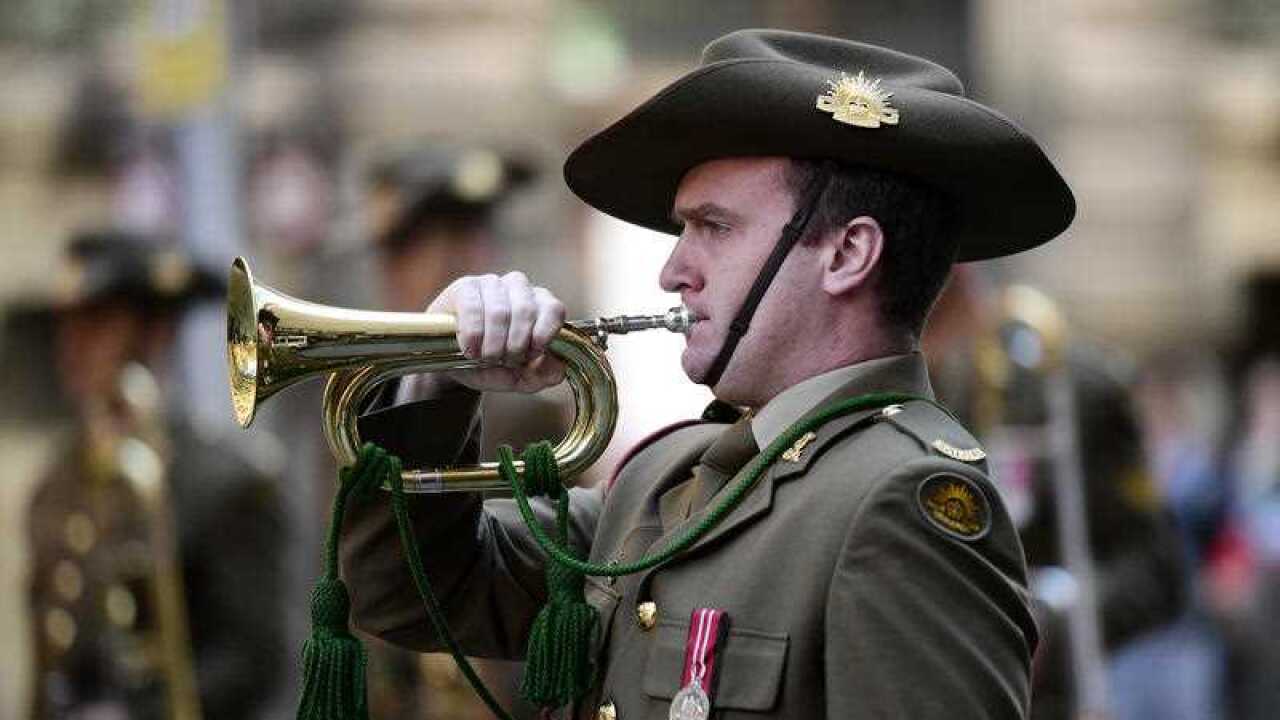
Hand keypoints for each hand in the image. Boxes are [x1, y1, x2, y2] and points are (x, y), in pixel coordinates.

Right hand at [398, 272, 566, 400]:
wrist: (450, 360)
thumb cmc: (490, 363)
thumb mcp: (518, 377)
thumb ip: (542, 375)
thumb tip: (558, 369)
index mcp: (540, 305)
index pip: (554, 309)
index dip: (543, 335)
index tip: (530, 356)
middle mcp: (519, 288)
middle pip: (526, 311)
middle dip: (514, 345)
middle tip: (503, 361)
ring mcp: (492, 283)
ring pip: (500, 312)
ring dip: (493, 344)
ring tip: (485, 358)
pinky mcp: (466, 286)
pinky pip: (473, 308)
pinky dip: (472, 336)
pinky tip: (470, 349)